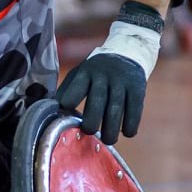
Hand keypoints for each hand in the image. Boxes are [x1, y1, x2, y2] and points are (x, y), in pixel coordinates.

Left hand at [55, 5, 162, 143]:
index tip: (68, 114)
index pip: (76, 87)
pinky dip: (131, 123)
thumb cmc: (96, 71)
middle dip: (92, 120)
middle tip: (89, 132)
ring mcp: (122, 82)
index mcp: (85, 72)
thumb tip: (53, 111)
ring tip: (108, 140)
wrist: (128, 50)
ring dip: (111, 128)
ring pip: (116, 108)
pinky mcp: (138, 88)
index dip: (70, 101)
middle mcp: (103, 76)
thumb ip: (67, 90)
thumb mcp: (80, 73)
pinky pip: (135, 109)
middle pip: (97, 101)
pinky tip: (127, 133)